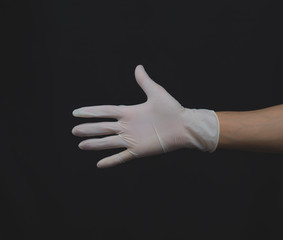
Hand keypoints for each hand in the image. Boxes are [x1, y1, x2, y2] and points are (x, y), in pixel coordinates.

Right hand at [72, 65, 218, 167]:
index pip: (105, 111)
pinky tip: (99, 164)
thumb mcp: (156, 93)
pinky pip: (121, 157)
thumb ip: (145, 81)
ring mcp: (132, 139)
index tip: (76, 112)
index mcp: (129, 112)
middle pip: (102, 127)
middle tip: (74, 130)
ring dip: (94, 144)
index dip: (90, 112)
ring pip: (108, 142)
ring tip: (81, 145)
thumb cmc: (172, 110)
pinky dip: (111, 161)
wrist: (183, 127)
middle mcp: (127, 126)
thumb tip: (138, 67)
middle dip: (88, 129)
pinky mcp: (138, 150)